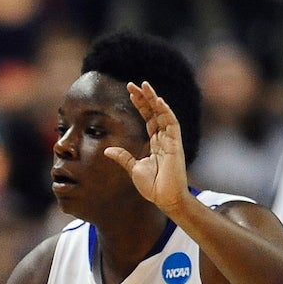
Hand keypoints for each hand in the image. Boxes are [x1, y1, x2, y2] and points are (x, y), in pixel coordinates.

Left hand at [104, 81, 188, 211]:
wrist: (165, 199)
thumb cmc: (153, 187)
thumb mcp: (133, 168)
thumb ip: (123, 157)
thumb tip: (107, 149)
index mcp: (155, 143)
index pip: (148, 118)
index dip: (140, 105)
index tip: (130, 92)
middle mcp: (164, 139)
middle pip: (154, 113)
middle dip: (145, 98)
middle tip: (134, 84)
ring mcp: (171, 141)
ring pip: (163, 114)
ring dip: (154, 99)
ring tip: (144, 86)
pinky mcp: (175, 145)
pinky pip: (172, 124)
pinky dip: (166, 112)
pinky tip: (159, 101)